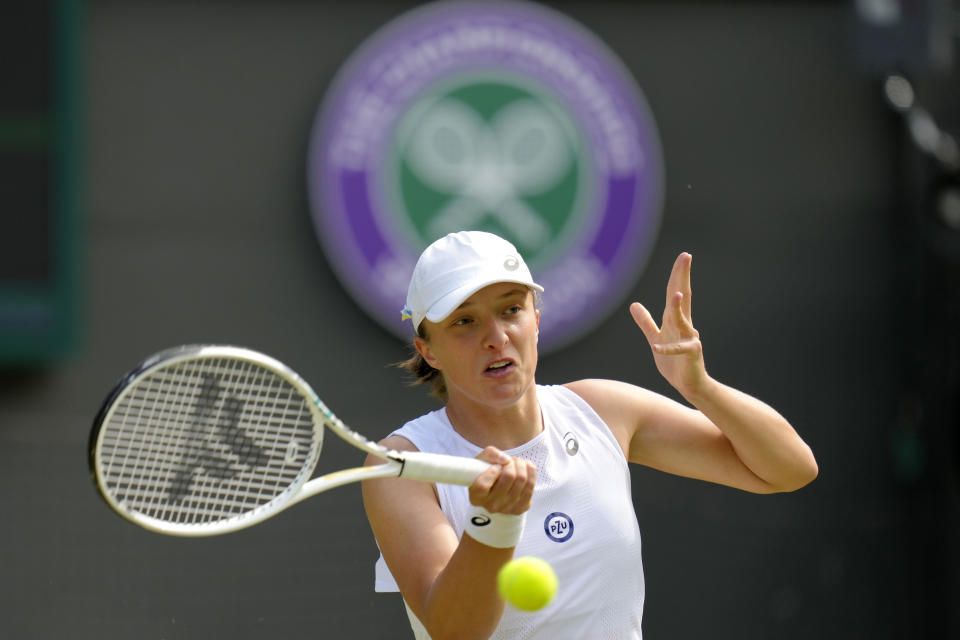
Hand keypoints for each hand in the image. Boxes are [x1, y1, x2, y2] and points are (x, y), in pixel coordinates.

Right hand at [469, 447, 535, 514]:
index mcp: (476, 496)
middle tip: (509, 461)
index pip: (483, 485)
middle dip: (511, 463)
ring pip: (522, 480)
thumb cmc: (487, 471)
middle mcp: (490, 506)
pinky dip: (530, 471)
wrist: (497, 486)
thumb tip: (506, 460)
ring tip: (516, 463)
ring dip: (521, 465)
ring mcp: (506, 509)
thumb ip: (490, 454)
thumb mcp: (482, 459)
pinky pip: (531, 485)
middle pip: (509, 477)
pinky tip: (525, 468)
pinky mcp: (521, 508)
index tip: (496, 466)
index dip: (492, 471)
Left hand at [630, 252, 707, 395]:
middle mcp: (684, 325)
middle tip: (686, 256)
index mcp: (675, 320)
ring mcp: (689, 338)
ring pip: (682, 320)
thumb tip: (634, 305)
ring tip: (676, 294)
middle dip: (683, 277)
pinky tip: (656, 346)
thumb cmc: (674, 362)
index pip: (676, 292)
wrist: (689, 384)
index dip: (677, 275)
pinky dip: (667, 348)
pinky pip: (677, 350)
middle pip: (682, 297)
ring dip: (678, 308)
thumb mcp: (655, 338)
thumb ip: (646, 322)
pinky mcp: (691, 354)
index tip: (683, 256)